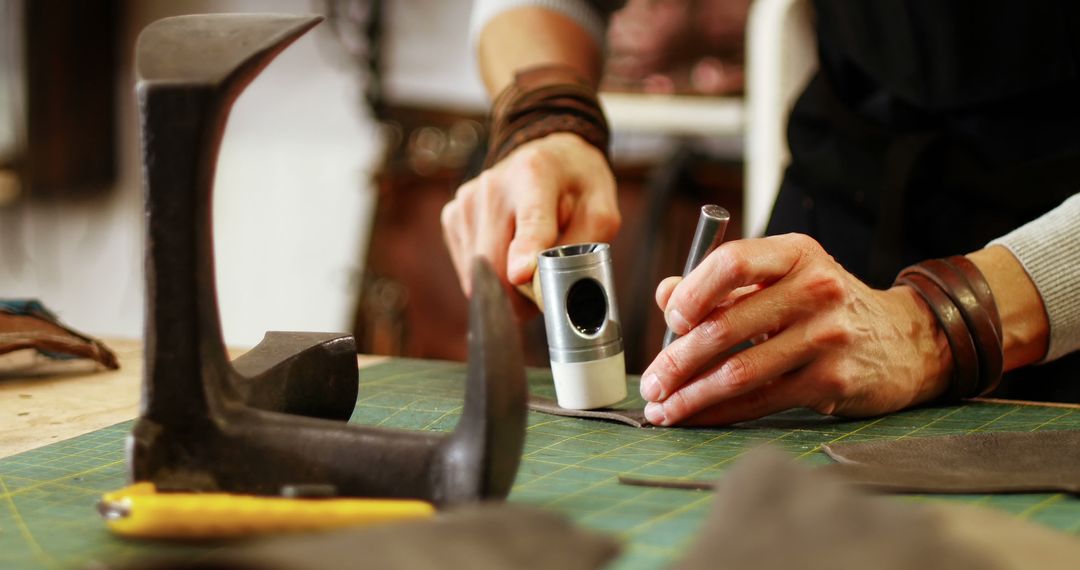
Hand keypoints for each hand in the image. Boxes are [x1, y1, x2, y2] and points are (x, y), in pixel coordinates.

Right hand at [441, 132, 619, 316]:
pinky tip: (507, 250)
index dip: (525, 251)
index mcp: (536, 175)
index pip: (530, 220)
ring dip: (505, 284)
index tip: (521, 275)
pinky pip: (469, 267)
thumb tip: (551, 289)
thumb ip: (583, 248)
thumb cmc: (577, 185)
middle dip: (519, 293)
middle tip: (542, 290)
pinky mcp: (453, 216)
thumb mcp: (601, 211)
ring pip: (479, 273)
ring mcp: (468, 201)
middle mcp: (494, 186)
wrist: (547, 156)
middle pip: (496, 261)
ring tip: (528, 258)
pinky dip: (490, 273)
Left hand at [639, 233, 952, 425]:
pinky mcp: (832, 380)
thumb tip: (665, 294)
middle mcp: (814, 290)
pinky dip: (720, 412)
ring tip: (664, 407)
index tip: (670, 319)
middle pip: (726, 325)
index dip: (692, 292)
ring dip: (692, 394)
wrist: (901, 340)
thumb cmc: (823, 305)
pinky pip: (761, 401)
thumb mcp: (781, 278)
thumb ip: (722, 284)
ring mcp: (827, 337)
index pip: (732, 262)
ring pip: (740, 371)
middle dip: (677, 360)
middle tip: (651, 382)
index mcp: (795, 254)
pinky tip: (696, 416)